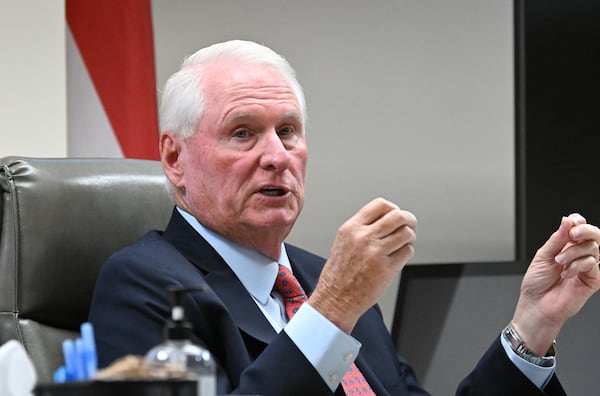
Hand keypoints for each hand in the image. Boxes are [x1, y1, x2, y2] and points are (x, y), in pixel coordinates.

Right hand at [308, 198, 416, 332]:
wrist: (335, 298)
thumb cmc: (339, 273)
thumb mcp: (343, 241)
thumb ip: (363, 228)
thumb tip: (388, 219)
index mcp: (351, 228)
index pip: (381, 205)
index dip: (394, 209)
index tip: (396, 215)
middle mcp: (363, 237)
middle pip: (398, 216)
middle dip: (409, 220)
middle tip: (410, 226)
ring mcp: (376, 253)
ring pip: (406, 233)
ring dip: (410, 238)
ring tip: (403, 244)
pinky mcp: (386, 268)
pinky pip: (407, 252)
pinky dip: (407, 253)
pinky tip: (398, 257)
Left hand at [512, 213, 599, 354]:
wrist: (536, 305)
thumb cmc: (536, 284)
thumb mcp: (543, 256)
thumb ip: (557, 239)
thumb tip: (567, 221)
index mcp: (565, 247)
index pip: (579, 228)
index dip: (579, 222)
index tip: (572, 221)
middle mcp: (578, 255)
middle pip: (593, 235)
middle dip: (584, 231)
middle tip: (572, 235)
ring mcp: (586, 267)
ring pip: (593, 248)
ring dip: (573, 252)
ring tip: (559, 262)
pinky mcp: (592, 280)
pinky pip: (592, 264)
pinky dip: (578, 265)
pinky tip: (567, 274)